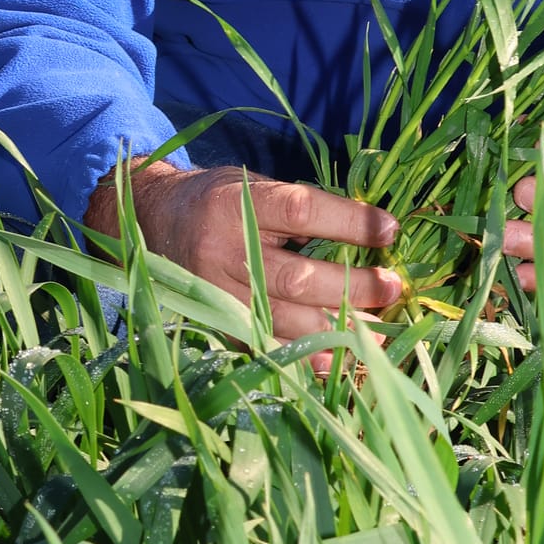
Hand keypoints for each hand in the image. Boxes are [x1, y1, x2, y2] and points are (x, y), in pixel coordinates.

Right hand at [85, 162, 400, 348]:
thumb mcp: (251, 185)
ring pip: (284, 319)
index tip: (390, 230)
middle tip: (393, 287)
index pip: (302, 211)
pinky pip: (268, 346)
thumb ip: (299, 208)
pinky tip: (340, 359)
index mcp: (235, 204)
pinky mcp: (217, 325)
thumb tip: (369, 236)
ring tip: (380, 332)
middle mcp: (224, 252)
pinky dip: (307, 356)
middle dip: (353, 287)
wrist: (150, 223)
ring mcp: (218, 295)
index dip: (349, 222)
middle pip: (298, 276)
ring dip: (338, 329)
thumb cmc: (217, 200)